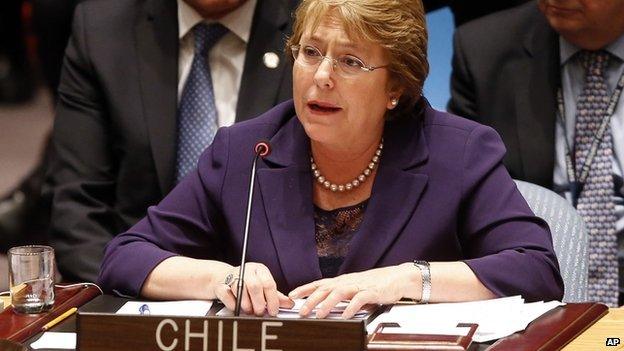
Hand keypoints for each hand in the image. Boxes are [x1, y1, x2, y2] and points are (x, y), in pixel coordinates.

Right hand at [213, 262, 293, 315]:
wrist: (222, 279)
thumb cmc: (247, 284)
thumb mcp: (263, 287)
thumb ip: (276, 296)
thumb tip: (291, 304)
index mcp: (260, 270)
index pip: (269, 283)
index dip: (272, 300)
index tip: (274, 312)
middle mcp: (247, 270)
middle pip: (255, 287)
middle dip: (259, 304)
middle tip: (260, 313)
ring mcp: (232, 276)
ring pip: (241, 291)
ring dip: (247, 306)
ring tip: (249, 310)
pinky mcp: (221, 284)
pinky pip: (228, 297)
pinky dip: (234, 305)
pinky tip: (237, 306)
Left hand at [288, 263, 417, 318]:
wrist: (397, 277)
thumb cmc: (374, 284)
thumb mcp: (353, 287)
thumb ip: (340, 294)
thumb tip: (324, 303)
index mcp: (342, 281)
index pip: (319, 283)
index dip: (305, 288)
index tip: (291, 295)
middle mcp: (347, 281)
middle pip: (325, 288)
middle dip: (311, 299)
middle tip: (301, 310)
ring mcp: (359, 286)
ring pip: (339, 292)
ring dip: (327, 303)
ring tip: (318, 314)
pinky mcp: (371, 291)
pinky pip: (359, 299)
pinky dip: (351, 308)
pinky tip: (345, 316)